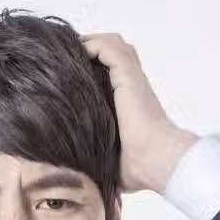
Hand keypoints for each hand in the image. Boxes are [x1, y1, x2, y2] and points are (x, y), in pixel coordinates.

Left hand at [80, 32, 197, 193]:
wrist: (154, 162)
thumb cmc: (137, 167)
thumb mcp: (107, 158)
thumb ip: (92, 156)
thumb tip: (69, 176)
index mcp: (127, 101)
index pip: (109, 71)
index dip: (90, 66)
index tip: (66, 73)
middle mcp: (130, 86)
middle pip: (111, 51)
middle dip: (88, 49)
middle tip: (64, 58)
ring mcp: (131, 79)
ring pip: (111, 44)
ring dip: (90, 43)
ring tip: (68, 52)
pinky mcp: (129, 76)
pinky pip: (109, 48)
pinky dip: (93, 45)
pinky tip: (78, 53)